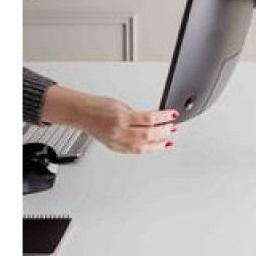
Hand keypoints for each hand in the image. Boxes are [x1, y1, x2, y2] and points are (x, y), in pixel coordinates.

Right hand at [40, 85, 177, 154]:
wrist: (82, 114)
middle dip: (163, 131)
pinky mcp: (115, 147)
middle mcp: (119, 131)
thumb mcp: (121, 105)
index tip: (173, 115)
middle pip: (148, 134)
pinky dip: (147, 149)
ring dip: (158, 144)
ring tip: (168, 140)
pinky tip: (154, 147)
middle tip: (172, 128)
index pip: (149, 118)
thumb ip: (136, 114)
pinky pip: (134, 151)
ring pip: (143, 147)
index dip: (164, 117)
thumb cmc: (99, 106)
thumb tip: (153, 120)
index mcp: (122, 117)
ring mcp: (117, 142)